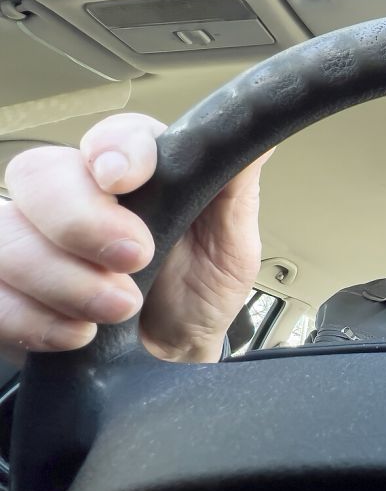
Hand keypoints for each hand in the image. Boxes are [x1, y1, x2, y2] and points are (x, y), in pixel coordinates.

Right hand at [1, 113, 271, 363]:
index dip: (111, 149)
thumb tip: (256, 135)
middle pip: (39, 174)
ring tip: (116, 308)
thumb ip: (233, 188)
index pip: (111, 137)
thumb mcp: (232, 243)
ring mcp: (35, 241)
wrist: (177, 356)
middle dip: (80, 220)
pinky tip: (74, 334)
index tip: (123, 177)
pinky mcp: (9, 290)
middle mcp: (78, 197)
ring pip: (6, 234)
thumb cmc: (201, 291)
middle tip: (132, 258)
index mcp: (137, 173)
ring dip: (61, 278)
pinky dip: (29, 317)